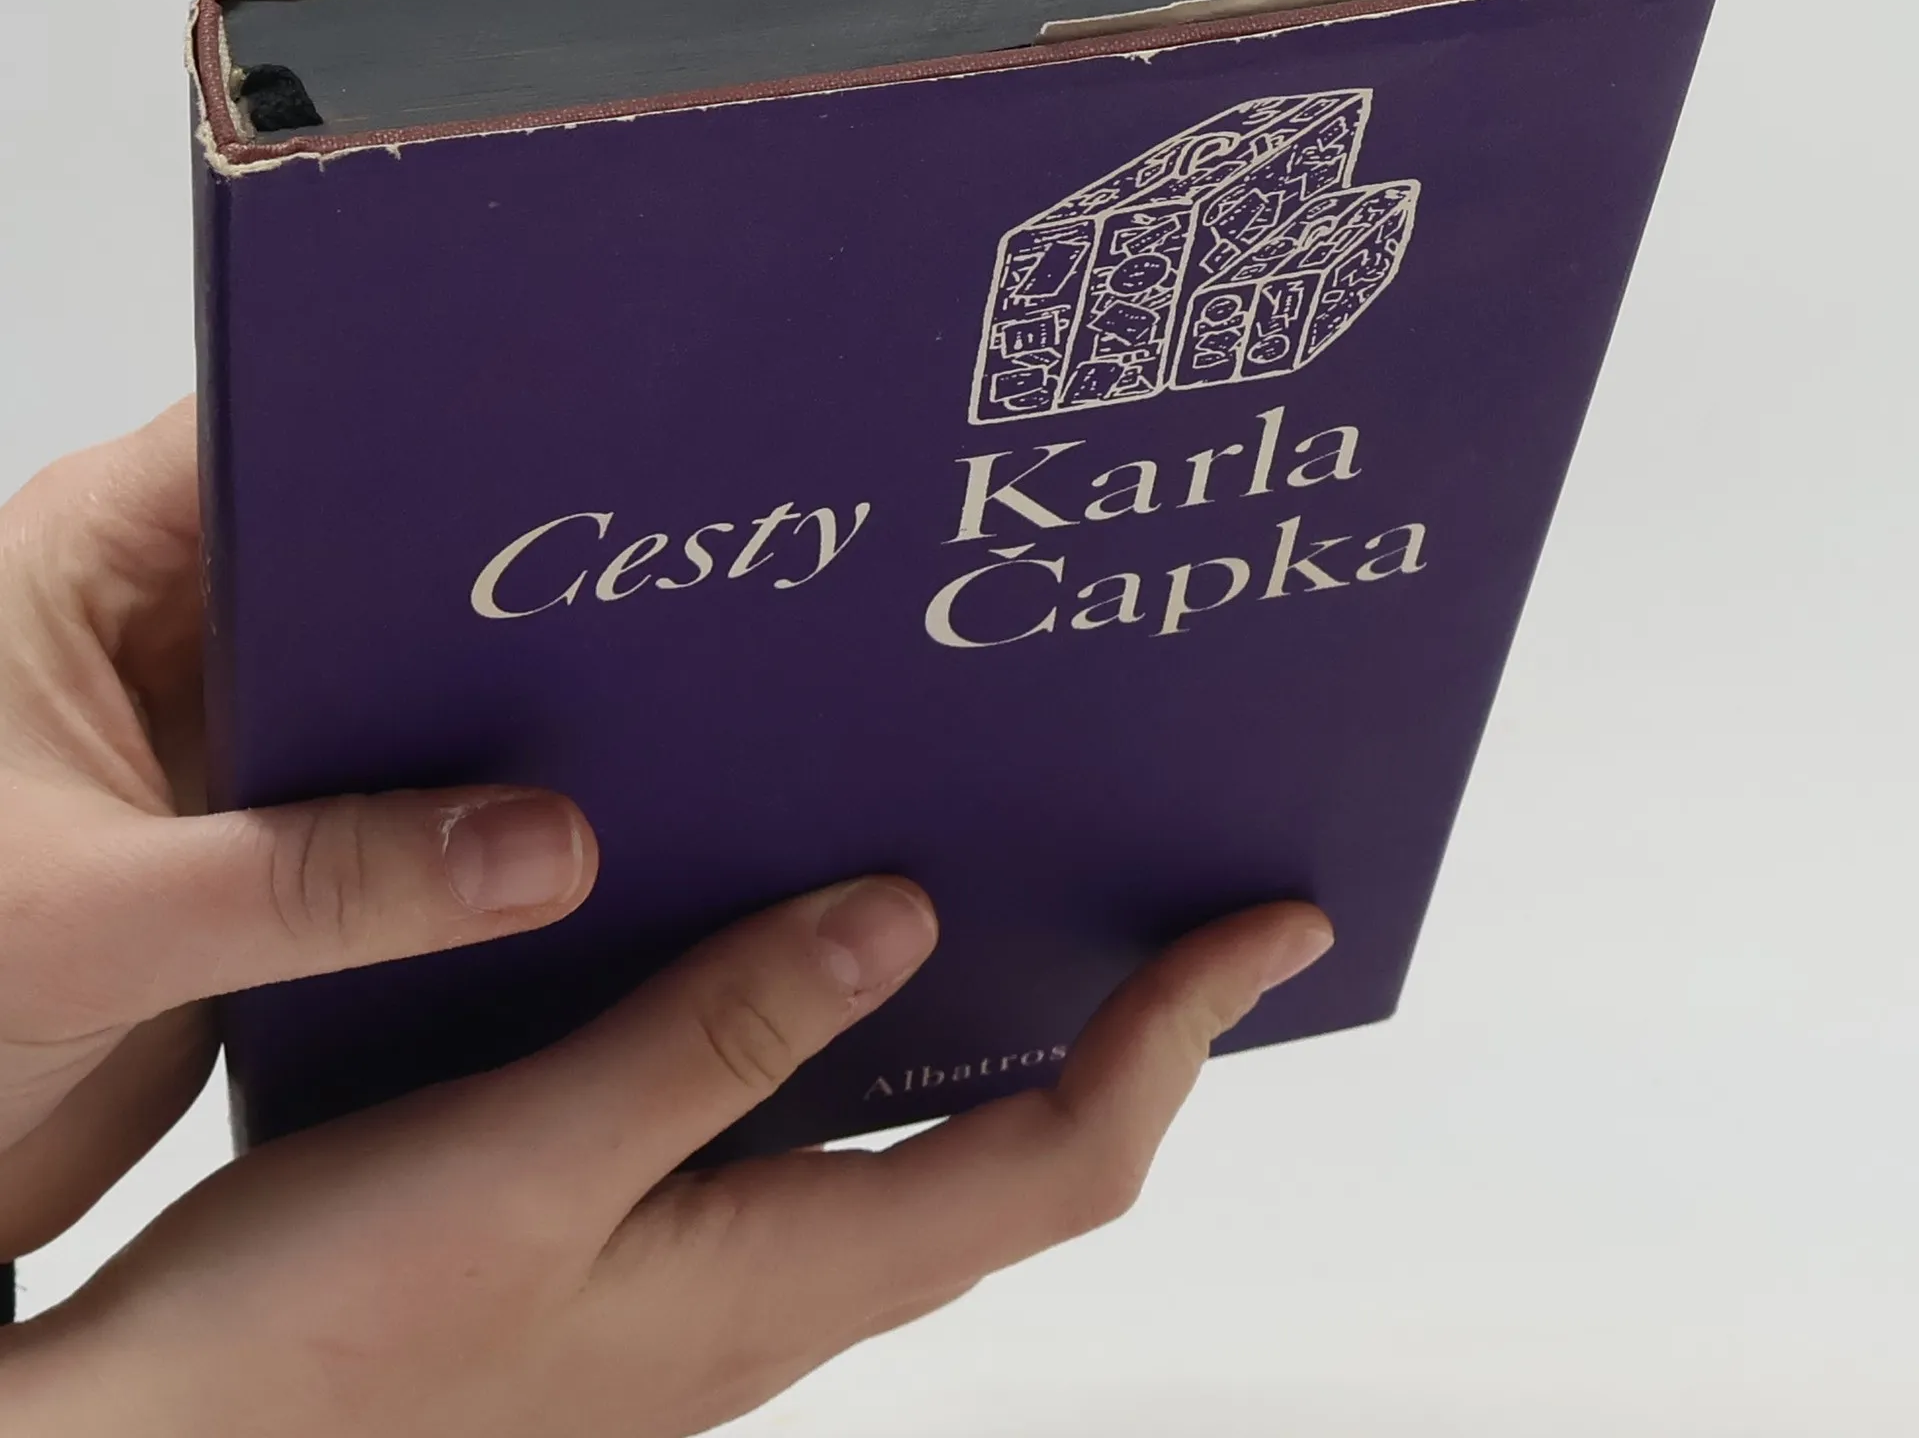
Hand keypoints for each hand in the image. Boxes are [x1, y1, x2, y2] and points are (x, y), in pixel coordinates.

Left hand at [0, 402, 598, 1256]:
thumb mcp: (95, 921)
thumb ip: (318, 886)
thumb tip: (537, 845)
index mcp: (103, 551)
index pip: (298, 431)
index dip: (426, 442)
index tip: (557, 483)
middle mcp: (176, 612)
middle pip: (377, 547)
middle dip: (482, 595)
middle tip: (614, 624)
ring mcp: (229, 713)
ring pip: (399, 672)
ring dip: (480, 715)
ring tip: (600, 735)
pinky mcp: (266, 810)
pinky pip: (399, 780)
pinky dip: (460, 809)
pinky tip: (540, 829)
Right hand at [0, 879, 1331, 1436]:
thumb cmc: (323, 1346)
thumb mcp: (528, 1170)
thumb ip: (716, 1045)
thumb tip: (898, 923)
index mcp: (788, 1274)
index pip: (1064, 1159)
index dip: (1181, 1039)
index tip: (1269, 930)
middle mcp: (783, 1282)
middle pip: (1028, 1159)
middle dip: (1134, 1035)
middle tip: (1182, 904)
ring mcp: (718, 1273)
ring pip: (928, 1146)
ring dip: (1011, 1033)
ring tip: (1037, 900)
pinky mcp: (646, 1248)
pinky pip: (817, 1136)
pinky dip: (871, 1042)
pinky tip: (816, 954)